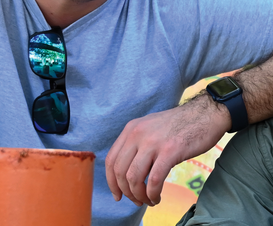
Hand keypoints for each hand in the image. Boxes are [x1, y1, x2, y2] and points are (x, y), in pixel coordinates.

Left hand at [105, 94, 230, 206]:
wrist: (203, 114)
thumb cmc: (178, 125)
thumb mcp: (149, 128)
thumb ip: (137, 144)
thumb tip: (127, 170)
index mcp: (130, 129)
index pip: (111, 159)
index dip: (111, 181)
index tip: (118, 195)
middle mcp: (137, 134)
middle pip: (119, 171)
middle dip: (126, 192)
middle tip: (137, 201)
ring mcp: (152, 142)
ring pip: (134, 177)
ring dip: (139, 195)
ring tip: (149, 200)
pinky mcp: (170, 151)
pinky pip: (154, 180)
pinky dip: (153, 194)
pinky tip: (157, 197)